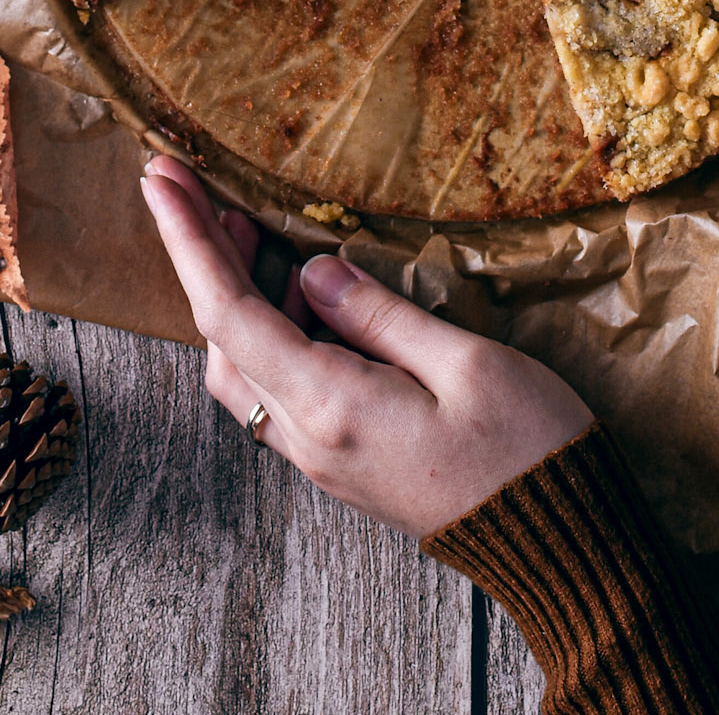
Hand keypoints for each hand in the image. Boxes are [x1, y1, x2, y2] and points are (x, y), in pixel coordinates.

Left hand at [139, 157, 592, 536]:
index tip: (161, 179)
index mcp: (334, 407)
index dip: (189, 241)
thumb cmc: (527, 447)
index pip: (231, 314)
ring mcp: (321, 456)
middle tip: (186, 182)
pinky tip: (300, 291)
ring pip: (242, 367)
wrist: (557, 541)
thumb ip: (380, 314)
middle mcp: (309, 439)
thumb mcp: (466, 361)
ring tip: (248, 224)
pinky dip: (268, 328)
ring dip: (233, 292)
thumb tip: (313, 272)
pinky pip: (278, 388)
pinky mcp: (341, 459)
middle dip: (197, 256)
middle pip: (221, 339)